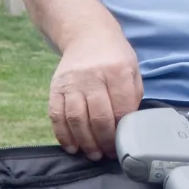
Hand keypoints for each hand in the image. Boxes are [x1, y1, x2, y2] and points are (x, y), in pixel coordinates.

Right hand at [49, 29, 143, 160]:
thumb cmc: (114, 56)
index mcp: (117, 71)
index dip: (122, 132)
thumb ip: (132, 96)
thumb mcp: (133, 69)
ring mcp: (71, 82)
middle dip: (105, 142)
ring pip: (76, 120)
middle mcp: (93, 76)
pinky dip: (63, 135)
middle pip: (98, 117)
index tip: (124, 145)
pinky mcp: (55, 87)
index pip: (121, 109)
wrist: (86, 34)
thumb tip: (129, 126)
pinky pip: (56, 115)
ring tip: (94, 154)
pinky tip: (73, 146)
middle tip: (108, 154)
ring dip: (85, 143)